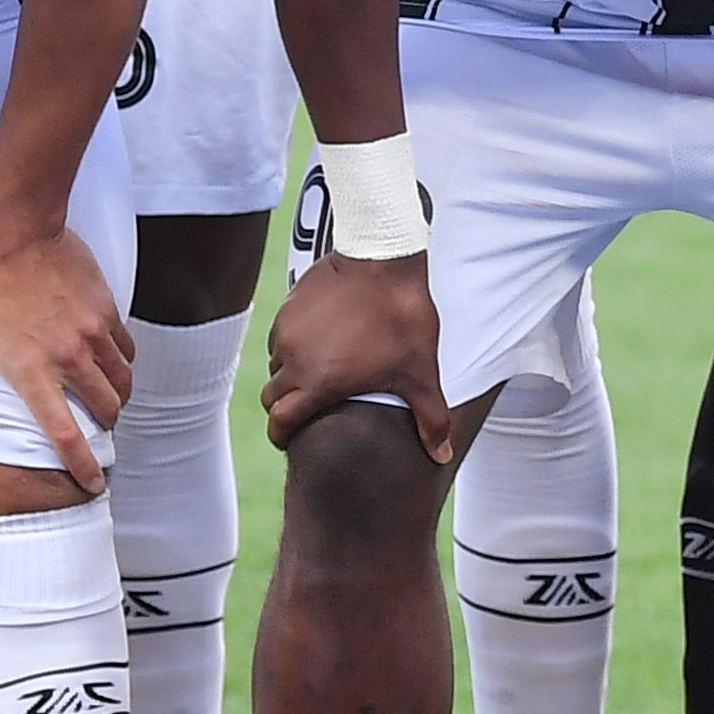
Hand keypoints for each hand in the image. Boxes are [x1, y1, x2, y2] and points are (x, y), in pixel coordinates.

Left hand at [0, 212, 134, 488]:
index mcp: (29, 370)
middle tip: (96, 429)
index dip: (81, 463)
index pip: (64, 432)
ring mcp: (92, 332)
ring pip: (123, 379)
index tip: (91, 482)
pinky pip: (125, 346)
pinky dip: (121, 361)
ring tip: (108, 399)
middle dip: (105, 427)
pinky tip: (110, 359)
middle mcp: (68, 357)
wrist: (15, 223)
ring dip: (117, 396)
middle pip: (107, 409)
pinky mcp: (105, 308)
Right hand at [262, 246, 459, 461]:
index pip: (280, 421)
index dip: (282, 435)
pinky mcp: (289, 305)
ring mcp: (287, 329)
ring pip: (275, 364)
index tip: (289, 437)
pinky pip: (280, 335)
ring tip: (315, 374)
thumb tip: (441, 456)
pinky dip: (292, 346)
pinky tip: (318, 341)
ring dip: (288, 374)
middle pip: (272, 396)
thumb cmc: (402, 317)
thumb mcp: (420, 371)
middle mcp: (293, 358)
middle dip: (284, 407)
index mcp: (317, 382)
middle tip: (303, 409)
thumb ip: (430, 418)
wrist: (384, 257)